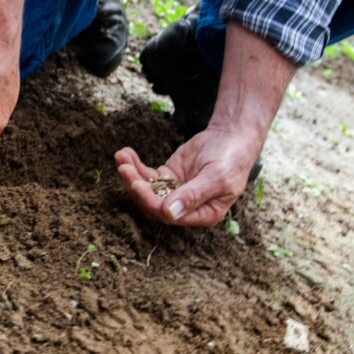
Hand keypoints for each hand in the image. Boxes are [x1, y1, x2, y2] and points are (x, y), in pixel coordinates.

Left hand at [115, 124, 260, 225]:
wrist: (232, 137)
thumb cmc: (231, 159)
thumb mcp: (216, 178)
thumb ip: (193, 195)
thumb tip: (169, 213)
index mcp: (202, 214)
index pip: (169, 215)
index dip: (150, 201)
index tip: (137, 184)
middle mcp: (185, 208)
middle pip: (152, 204)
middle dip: (135, 186)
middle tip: (124, 168)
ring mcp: (174, 192)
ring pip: (146, 189)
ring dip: (131, 175)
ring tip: (121, 157)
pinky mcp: (167, 177)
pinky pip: (146, 175)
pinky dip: (134, 165)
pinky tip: (125, 153)